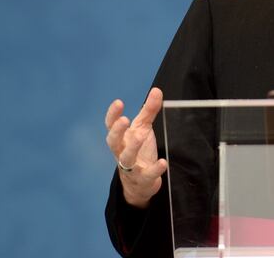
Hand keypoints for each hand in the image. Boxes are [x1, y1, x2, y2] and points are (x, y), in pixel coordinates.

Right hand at [105, 87, 168, 207]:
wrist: (139, 183)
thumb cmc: (139, 150)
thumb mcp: (143, 129)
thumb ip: (149, 111)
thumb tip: (157, 90)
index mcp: (121, 138)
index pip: (111, 126)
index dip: (112, 115)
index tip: (118, 102)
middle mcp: (122, 152)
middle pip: (113, 142)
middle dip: (117, 131)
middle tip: (124, 120)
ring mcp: (131, 167)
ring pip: (126, 158)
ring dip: (132, 147)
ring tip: (140, 135)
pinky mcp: (143, 179)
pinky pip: (147, 175)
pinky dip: (154, 170)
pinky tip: (162, 163)